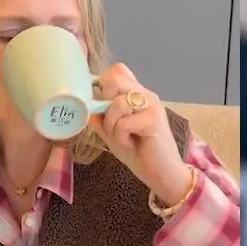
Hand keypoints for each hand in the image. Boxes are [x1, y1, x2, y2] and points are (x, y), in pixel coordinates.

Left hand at [89, 63, 192, 206]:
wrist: (162, 174)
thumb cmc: (139, 154)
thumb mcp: (112, 134)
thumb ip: (100, 118)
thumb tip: (84, 106)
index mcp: (137, 94)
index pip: (117, 71)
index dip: (103, 86)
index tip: (103, 109)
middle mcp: (145, 95)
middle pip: (114, 79)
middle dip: (105, 105)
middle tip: (113, 125)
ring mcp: (151, 105)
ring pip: (116, 103)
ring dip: (112, 125)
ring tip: (123, 138)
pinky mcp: (153, 120)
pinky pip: (123, 123)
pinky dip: (121, 137)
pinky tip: (130, 144)